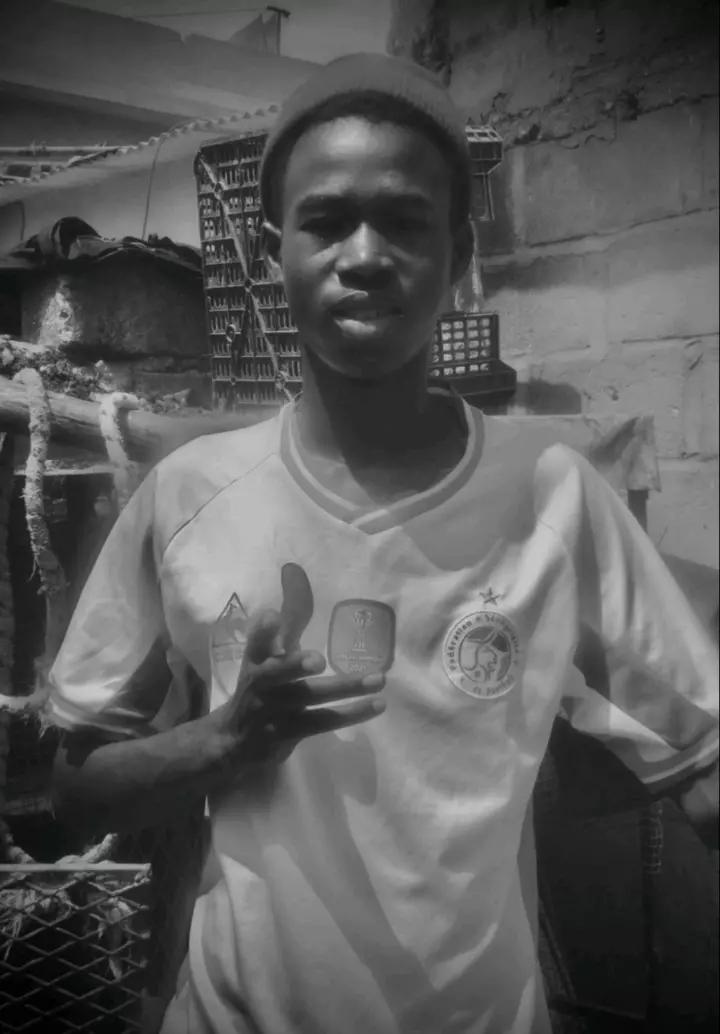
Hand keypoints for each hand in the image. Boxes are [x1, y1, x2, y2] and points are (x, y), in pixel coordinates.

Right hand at [225, 564, 385, 764]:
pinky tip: (378, 704)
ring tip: (379, 679)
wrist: (233, 742)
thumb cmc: (261, 687)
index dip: (262, 631)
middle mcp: (260, 685)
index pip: (255, 643)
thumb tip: (294, 571)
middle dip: (295, 666)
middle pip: (275, 674)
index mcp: (255, 661)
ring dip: (344, 689)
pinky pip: (323, 722)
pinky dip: (352, 713)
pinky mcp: (289, 734)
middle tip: (318, 659)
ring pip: (309, 699)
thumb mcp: (269, 652)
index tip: (272, 616)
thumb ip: (287, 618)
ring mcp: (273, 713)